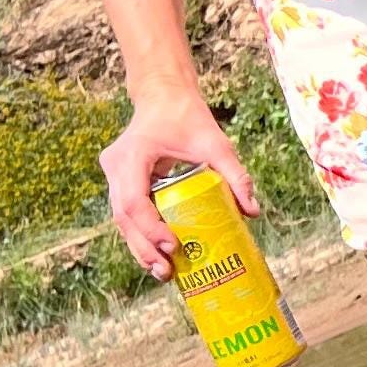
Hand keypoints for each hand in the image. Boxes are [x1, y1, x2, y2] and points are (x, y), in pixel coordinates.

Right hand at [103, 91, 259, 279]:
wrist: (163, 95)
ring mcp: (113, 175)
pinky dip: (141, 233)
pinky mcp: (119, 181)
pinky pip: (127, 213)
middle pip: (123, 217)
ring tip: (163, 271)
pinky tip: (158, 253)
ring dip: (141, 246)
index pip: (133, 199)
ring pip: (121, 219)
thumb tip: (253, 212)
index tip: (172, 244)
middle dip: (144, 247)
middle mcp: (115, 167)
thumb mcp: (214, 142)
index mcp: (133, 154)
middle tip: (167, 271)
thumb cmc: (187, 116)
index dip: (150, 227)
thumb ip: (234, 174)